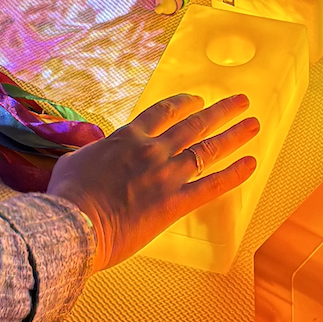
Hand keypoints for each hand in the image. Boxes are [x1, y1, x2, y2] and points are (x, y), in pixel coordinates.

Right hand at [48, 93, 258, 271]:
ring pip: (207, 150)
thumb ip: (93, 153)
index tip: (198, 100)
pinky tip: (251, 164)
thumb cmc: (70, 193)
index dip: (183, 104)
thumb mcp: (75, 160)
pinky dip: (234, 175)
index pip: (162, 112)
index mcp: (128, 137)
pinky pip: (211, 186)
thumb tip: (93, 154)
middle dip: (220, 111)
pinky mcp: (174, 204)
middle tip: (240, 101)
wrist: (77, 222)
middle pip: (193, 125)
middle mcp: (152, 150)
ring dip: (233, 135)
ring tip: (253, 124)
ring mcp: (166, 175)